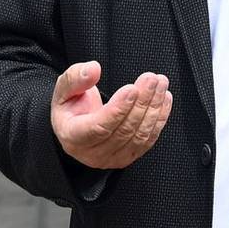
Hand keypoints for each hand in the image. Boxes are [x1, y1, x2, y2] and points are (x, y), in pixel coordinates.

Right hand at [50, 62, 173, 169]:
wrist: (76, 127)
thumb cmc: (70, 107)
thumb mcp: (64, 89)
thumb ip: (75, 78)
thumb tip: (93, 69)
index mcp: (73, 136)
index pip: (98, 127)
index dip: (118, 109)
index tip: (132, 89)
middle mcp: (93, 153)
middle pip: (123, 130)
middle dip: (141, 102)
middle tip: (151, 79)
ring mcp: (112, 158)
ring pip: (139, 136)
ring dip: (153, 108)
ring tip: (160, 84)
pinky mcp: (128, 157)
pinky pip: (148, 140)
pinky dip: (159, 119)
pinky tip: (164, 99)